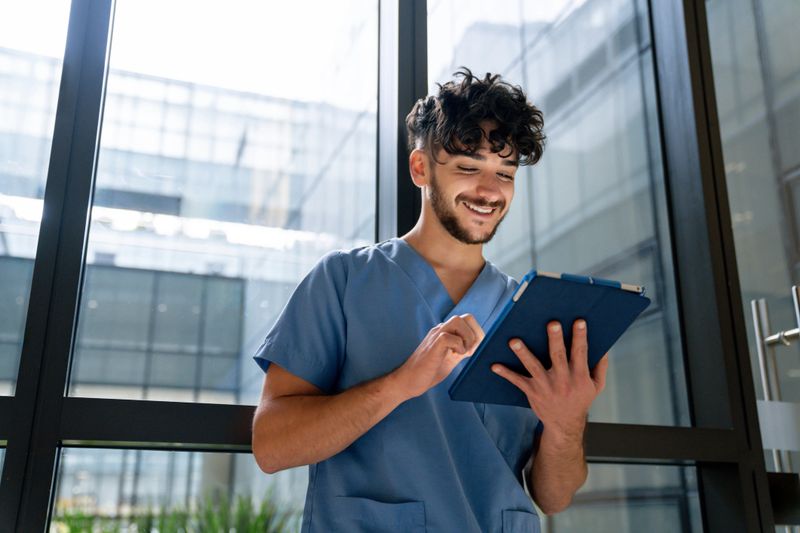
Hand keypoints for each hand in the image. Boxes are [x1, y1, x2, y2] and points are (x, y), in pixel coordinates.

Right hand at [395, 314, 484, 398]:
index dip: (476, 333)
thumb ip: (462, 350)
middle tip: (470, 351)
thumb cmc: (428, 371)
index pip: (467, 320)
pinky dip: (457, 346)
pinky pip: (448, 336)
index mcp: (446, 332)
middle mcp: (440, 330)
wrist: (408, 381)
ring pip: (457, 321)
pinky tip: (454, 356)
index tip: (473, 350)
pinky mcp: (432, 346)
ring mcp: (435, 336)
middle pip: (466, 317)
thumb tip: (479, 347)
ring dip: (467, 338)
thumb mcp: (451, 359)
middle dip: (474, 334)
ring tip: (463, 353)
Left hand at [491, 319, 607, 440]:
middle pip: (558, 356)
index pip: (581, 353)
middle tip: (552, 323)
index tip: (579, 322)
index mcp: (579, 376)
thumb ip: (600, 367)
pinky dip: (506, 374)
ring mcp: (546, 386)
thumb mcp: (596, 386)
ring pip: (534, 367)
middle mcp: (562, 380)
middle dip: (555, 339)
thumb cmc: (580, 400)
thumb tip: (603, 347)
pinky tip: (494, 366)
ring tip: (514, 341)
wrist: (564, 425)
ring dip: (523, 354)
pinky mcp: (532, 391)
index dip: (580, 337)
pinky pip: (517, 382)